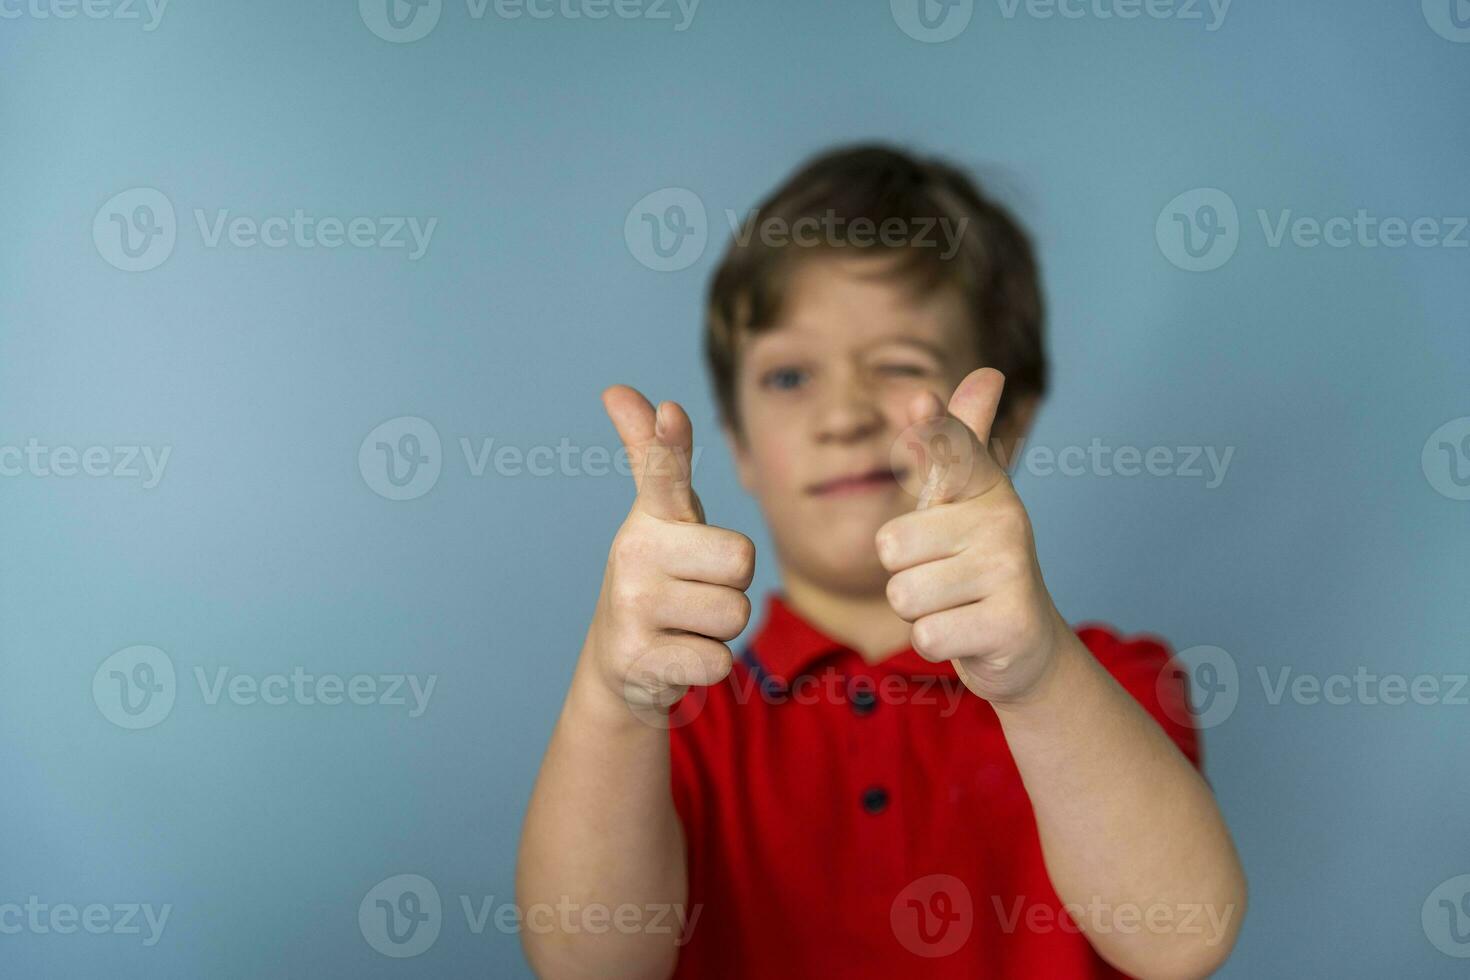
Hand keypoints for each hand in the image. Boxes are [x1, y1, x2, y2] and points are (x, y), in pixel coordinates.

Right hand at [586, 386, 755, 715]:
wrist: (621, 663)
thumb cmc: (661, 575)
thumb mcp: (665, 517)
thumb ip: (659, 458)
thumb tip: (618, 390)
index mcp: (649, 517)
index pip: (662, 471)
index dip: (668, 441)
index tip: (672, 411)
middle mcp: (633, 554)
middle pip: (741, 562)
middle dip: (732, 585)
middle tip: (698, 591)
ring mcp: (632, 608)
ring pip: (735, 614)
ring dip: (721, 627)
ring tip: (686, 624)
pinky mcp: (640, 660)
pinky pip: (719, 659)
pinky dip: (707, 663)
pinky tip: (676, 656)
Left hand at [877, 368, 1067, 703]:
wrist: (1024, 645)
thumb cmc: (976, 563)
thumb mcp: (962, 501)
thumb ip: (959, 442)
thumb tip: (987, 372)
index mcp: (985, 486)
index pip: (949, 449)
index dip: (931, 428)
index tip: (919, 400)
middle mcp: (1004, 519)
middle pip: (892, 546)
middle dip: (905, 574)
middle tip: (944, 578)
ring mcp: (1011, 570)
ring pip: (904, 594)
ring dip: (920, 611)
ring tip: (955, 604)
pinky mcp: (1009, 623)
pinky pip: (926, 635)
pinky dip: (937, 642)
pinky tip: (968, 632)